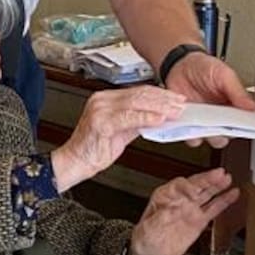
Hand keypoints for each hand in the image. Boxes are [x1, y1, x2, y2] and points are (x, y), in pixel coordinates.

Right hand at [51, 86, 184, 191]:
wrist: (74, 162)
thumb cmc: (93, 149)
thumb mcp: (120, 131)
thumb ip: (136, 122)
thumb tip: (157, 117)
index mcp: (106, 99)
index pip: (138, 91)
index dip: (159, 94)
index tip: (175, 98)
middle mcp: (102, 100)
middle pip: (139, 94)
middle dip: (163, 99)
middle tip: (180, 103)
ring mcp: (100, 110)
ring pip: (136, 103)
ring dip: (159, 107)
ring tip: (174, 111)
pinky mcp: (101, 122)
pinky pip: (128, 118)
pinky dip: (146, 118)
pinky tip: (158, 120)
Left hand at [128, 168, 239, 254]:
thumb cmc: (146, 238)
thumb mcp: (148, 227)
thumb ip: (159, 218)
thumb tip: (170, 211)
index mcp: (165, 196)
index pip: (178, 186)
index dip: (187, 186)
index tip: (194, 189)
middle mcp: (180, 199)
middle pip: (195, 185)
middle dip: (207, 180)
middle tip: (218, 174)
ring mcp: (191, 208)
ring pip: (206, 193)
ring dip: (217, 186)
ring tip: (227, 178)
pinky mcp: (199, 220)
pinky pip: (214, 208)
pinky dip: (224, 201)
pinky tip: (232, 193)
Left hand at [164, 52, 254, 147]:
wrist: (179, 65)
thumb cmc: (204, 67)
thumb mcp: (224, 74)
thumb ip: (237, 91)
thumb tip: (253, 107)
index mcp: (234, 106)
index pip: (245, 123)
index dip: (245, 127)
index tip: (242, 124)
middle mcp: (221, 117)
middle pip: (229, 136)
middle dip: (225, 132)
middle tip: (220, 121)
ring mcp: (205, 122)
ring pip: (212, 140)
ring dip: (208, 134)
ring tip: (203, 120)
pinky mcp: (190, 125)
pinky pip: (192, 138)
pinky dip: (190, 134)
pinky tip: (190, 122)